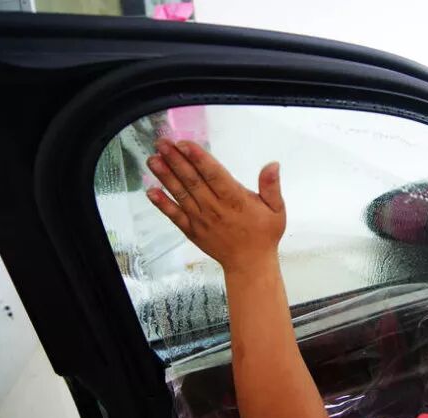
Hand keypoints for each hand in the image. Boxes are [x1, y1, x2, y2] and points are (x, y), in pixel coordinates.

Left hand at [145, 139, 285, 272]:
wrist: (250, 264)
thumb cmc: (264, 235)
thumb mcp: (276, 209)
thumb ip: (271, 186)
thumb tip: (273, 164)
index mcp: (235, 200)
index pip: (214, 175)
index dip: (198, 158)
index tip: (184, 144)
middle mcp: (215, 208)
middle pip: (193, 181)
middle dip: (176, 160)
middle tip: (162, 143)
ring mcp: (201, 220)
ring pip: (181, 195)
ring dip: (166, 177)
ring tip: (152, 160)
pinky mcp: (192, 230)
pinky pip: (175, 216)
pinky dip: (162, 204)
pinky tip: (151, 191)